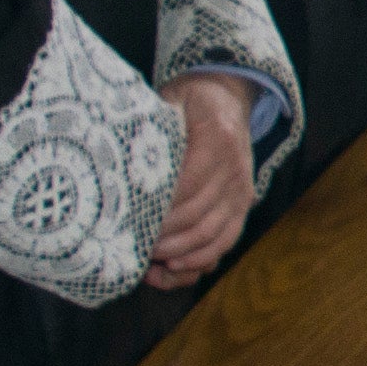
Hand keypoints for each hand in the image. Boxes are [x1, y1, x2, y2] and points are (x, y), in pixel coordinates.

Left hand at [147, 71, 255, 287]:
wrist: (229, 97)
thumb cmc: (191, 100)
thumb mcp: (172, 100)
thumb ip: (154, 127)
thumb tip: (124, 164)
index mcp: (216, 139)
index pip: (186, 187)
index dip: (158, 212)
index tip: (129, 222)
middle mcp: (234, 169)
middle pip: (197, 217)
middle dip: (162, 238)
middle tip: (130, 246)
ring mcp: (242, 191)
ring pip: (211, 236)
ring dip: (177, 255)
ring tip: (147, 260)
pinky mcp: (242, 206)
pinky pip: (225, 242)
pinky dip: (199, 262)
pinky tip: (170, 268)